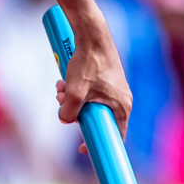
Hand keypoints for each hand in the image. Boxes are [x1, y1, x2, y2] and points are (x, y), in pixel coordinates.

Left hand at [53, 17, 131, 152]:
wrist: (91, 34)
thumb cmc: (89, 63)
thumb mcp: (75, 92)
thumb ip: (69, 111)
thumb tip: (64, 120)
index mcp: (122, 107)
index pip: (116, 136)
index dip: (99, 144)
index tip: (83, 149)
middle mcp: (121, 99)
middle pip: (97, 118)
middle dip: (75, 113)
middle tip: (62, 104)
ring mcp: (113, 89)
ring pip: (88, 103)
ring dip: (71, 99)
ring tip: (60, 88)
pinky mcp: (103, 79)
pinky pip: (87, 92)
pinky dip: (74, 89)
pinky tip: (63, 81)